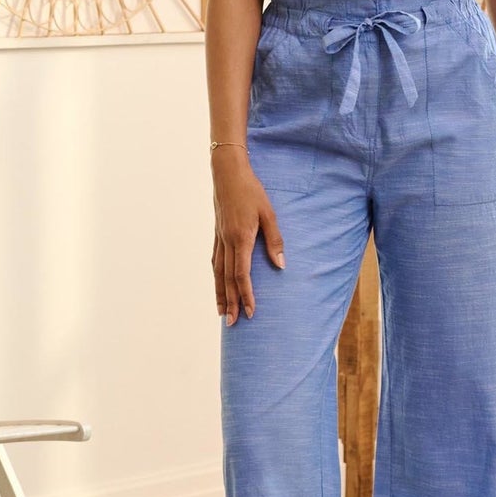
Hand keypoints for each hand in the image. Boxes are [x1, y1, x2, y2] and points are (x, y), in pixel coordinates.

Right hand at [211, 148, 285, 324]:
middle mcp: (227, 242)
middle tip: (233, 324)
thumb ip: (274, 240)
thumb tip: (280, 265)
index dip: (247, 295)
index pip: (242, 275)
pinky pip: (215, 261)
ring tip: (221, 312)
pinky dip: (216, 277)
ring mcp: (219, 238)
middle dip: (231, 303)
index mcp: (241, 238)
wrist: (227, 172)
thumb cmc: (251, 191)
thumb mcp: (269, 213)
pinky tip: (217, 285)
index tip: (252, 312)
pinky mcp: (217, 234)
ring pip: (218, 273)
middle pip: (227, 280)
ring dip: (220, 294)